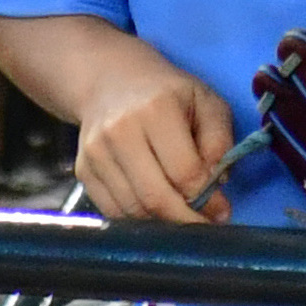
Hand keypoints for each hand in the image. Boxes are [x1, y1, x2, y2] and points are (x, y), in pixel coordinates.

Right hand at [73, 44, 232, 224]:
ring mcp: (97, 152)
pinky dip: (138, 219)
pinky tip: (156, 211)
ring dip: (162, 222)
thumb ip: (219, 140)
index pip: (184, 172)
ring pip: (133, 209)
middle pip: (155, 197)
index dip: (207, 199)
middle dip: (185, 220)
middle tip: (203, 224)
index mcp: (156, 109)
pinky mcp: (84, 169)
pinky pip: (113, 210)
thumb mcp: (206, 101)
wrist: (110, 81)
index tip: (221, 211)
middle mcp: (120, 131)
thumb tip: (217, 182)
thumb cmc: (167, 94)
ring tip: (183, 216)